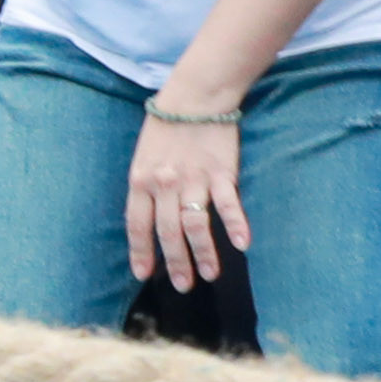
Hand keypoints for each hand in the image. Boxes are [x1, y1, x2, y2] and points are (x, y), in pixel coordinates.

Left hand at [128, 102, 247, 290]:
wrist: (194, 96)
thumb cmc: (166, 127)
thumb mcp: (143, 158)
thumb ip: (146, 188)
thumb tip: (148, 220)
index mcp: (140, 181)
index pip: (138, 225)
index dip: (141, 252)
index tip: (144, 275)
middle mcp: (165, 184)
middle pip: (168, 232)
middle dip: (175, 262)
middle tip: (183, 286)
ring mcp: (194, 179)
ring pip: (196, 225)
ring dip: (204, 253)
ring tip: (210, 275)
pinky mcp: (222, 171)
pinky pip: (228, 203)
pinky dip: (236, 224)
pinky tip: (242, 244)